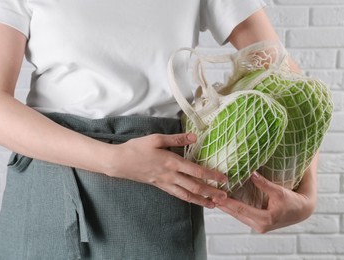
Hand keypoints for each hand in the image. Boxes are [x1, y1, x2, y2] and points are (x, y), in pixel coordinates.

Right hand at [106, 133, 227, 208]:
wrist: (119, 162)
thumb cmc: (137, 148)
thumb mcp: (156, 138)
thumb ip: (177, 138)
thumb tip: (194, 136)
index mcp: (172, 162)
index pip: (196, 171)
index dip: (212, 175)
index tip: (224, 179)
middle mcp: (170, 175)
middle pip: (194, 187)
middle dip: (211, 192)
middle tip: (224, 196)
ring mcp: (165, 183)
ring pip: (186, 195)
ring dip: (201, 200)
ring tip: (213, 204)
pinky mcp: (160, 186)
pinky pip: (177, 195)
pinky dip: (188, 199)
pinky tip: (194, 200)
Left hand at [217, 171, 315, 232]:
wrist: (302, 211)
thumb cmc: (292, 201)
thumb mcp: (279, 191)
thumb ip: (264, 184)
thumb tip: (252, 174)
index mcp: (265, 219)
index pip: (241, 209)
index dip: (228, 203)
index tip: (216, 197)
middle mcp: (260, 225)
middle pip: (236, 214)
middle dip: (223, 206)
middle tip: (209, 196)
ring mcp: (258, 226)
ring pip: (238, 216)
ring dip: (226, 208)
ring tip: (213, 198)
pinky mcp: (257, 223)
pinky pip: (242, 215)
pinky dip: (233, 209)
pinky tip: (225, 202)